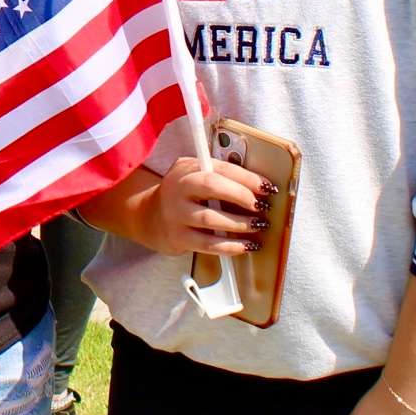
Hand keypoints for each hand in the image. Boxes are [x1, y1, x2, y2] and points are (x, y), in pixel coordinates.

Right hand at [139, 154, 270, 258]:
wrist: (149, 217)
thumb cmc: (182, 194)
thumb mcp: (193, 174)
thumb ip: (217, 175)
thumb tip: (256, 185)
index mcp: (187, 168)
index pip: (220, 168)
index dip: (247, 177)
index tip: (266, 187)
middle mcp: (178, 188)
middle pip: (211, 186)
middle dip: (241, 196)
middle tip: (261, 206)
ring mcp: (176, 214)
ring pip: (210, 218)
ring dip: (239, 223)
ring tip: (258, 225)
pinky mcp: (178, 238)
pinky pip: (208, 244)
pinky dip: (231, 246)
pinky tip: (246, 245)